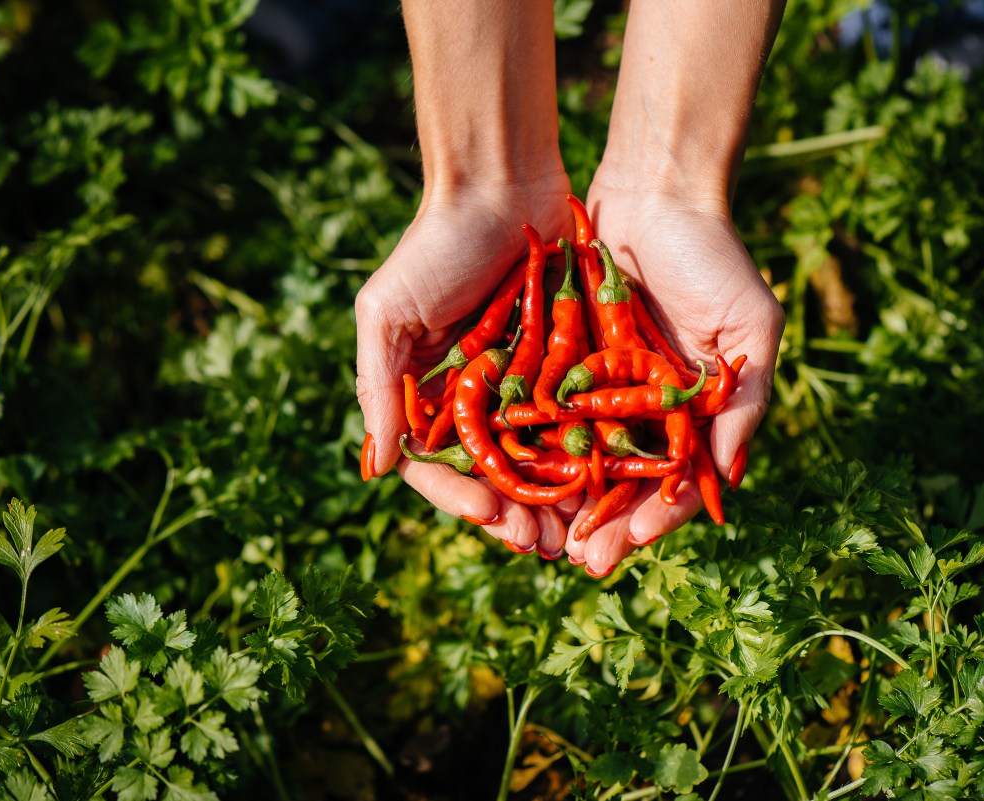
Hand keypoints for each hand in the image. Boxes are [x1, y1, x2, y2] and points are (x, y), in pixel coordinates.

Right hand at [355, 179, 577, 555]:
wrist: (502, 184)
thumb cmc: (434, 246)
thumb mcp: (388, 313)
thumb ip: (380, 388)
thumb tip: (375, 469)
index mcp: (430, 396)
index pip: (438, 466)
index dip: (459, 498)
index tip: (487, 516)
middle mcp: (478, 401)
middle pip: (494, 477)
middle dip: (515, 513)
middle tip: (540, 542)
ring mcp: (525, 388)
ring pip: (541, 462)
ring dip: (555, 501)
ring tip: (574, 533)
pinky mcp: (571, 368)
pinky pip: (580, 423)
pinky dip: (591, 457)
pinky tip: (607, 487)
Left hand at [563, 185, 784, 574]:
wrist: (654, 192)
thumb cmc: (713, 256)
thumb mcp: (749, 325)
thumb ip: (744, 401)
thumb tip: (730, 477)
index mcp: (695, 412)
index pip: (680, 479)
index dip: (659, 514)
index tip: (633, 540)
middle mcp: (647, 411)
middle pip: (625, 483)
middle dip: (604, 523)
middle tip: (580, 560)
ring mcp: (604, 390)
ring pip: (581, 461)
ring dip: (563, 502)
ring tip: (542, 538)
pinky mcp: (562, 365)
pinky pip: (546, 417)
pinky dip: (532, 450)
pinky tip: (513, 482)